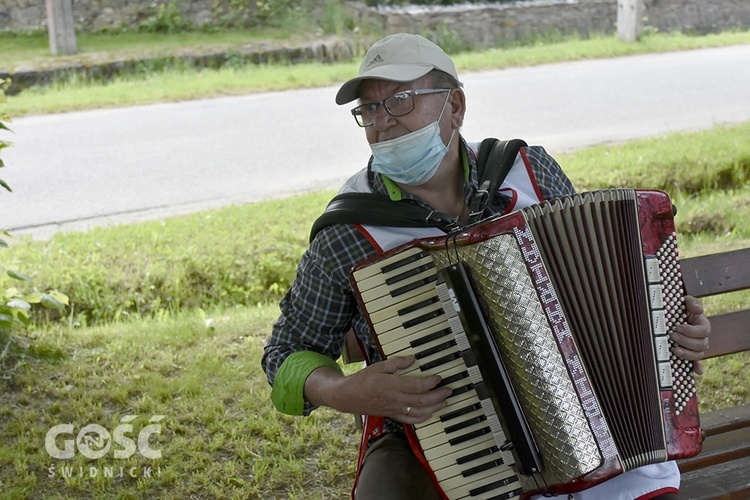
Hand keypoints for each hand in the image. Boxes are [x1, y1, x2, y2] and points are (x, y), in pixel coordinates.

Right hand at [337, 356, 451, 423]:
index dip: (431, 383)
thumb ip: (397, 363)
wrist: (347, 397)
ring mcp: (394, 409)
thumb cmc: (362, 380)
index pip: (417, 386)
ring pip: (419, 412)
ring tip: (444, 402)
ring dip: (434, 408)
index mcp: (392, 386)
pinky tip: (430, 414)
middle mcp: (395, 400)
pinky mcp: (392, 415)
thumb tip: (412, 359)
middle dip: (438, 396)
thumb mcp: (378, 366)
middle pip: (422, 401)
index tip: (439, 378)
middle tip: (448, 390)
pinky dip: (423, 418)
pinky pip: (410, 420)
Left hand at [670, 295, 711, 374]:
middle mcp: (702, 338)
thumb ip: (693, 302)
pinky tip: (697, 371)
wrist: (672, 316)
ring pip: (698, 355)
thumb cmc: (680, 308)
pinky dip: (697, 367)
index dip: (691, 331)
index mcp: (703, 325)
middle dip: (686, 341)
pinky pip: (697, 363)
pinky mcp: (689, 354)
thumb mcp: (686, 302)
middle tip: (672, 335)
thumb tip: (699, 310)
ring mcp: (696, 347)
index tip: (678, 327)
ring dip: (688, 354)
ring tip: (675, 350)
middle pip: (702, 345)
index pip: (704, 331)